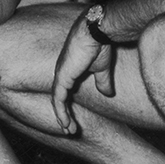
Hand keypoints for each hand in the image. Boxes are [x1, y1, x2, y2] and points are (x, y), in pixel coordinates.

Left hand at [51, 11, 114, 133]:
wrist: (97, 33)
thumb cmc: (99, 45)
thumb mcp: (102, 68)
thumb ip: (102, 81)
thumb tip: (107, 94)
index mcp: (70, 71)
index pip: (65, 92)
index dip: (68, 107)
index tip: (74, 120)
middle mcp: (62, 73)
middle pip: (59, 98)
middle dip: (64, 115)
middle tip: (70, 130)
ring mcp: (60, 75)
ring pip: (57, 101)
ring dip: (62, 117)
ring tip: (68, 130)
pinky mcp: (62, 77)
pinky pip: (58, 99)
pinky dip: (60, 112)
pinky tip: (64, 123)